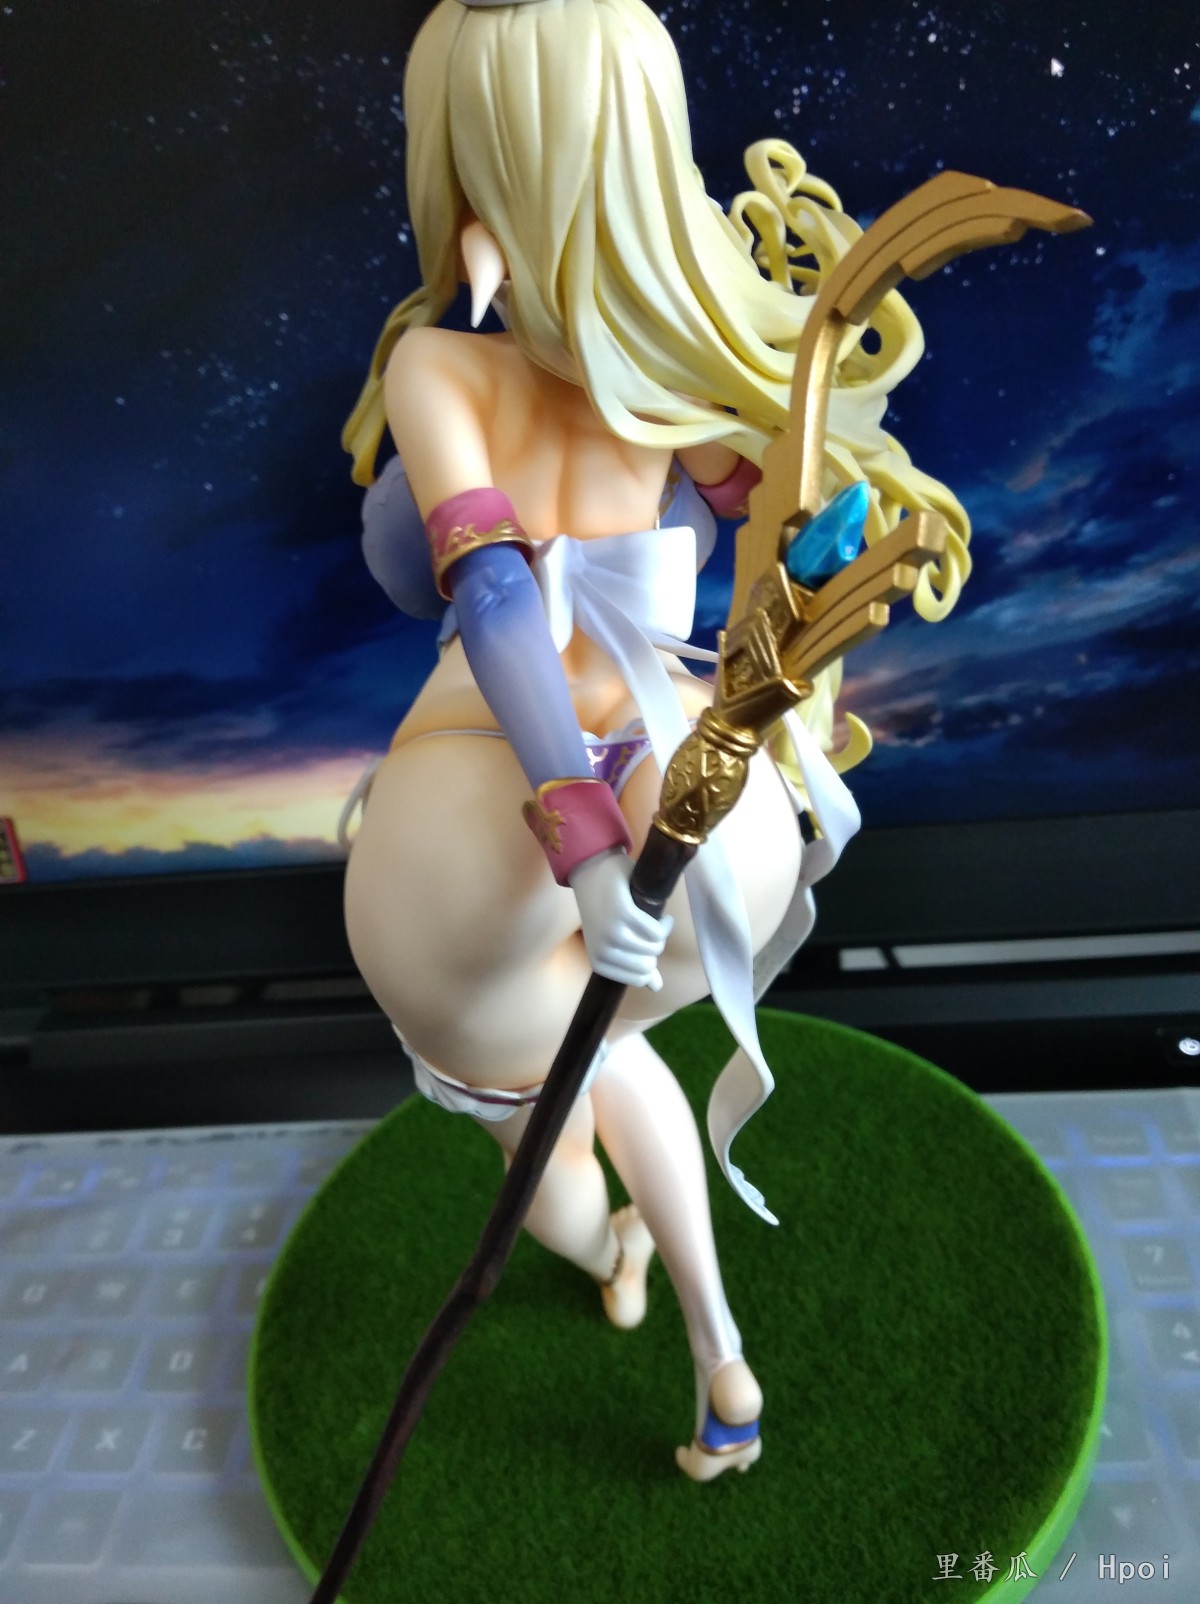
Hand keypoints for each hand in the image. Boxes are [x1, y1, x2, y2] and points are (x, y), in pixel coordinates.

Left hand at [568, 849, 673, 989]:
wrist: (591, 872)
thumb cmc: (604, 907)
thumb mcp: (616, 941)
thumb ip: (635, 964)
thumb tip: (656, 987)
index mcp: (599, 962)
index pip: (639, 978)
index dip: (651, 962)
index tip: (648, 945)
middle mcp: (603, 951)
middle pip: (649, 964)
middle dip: (657, 948)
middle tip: (654, 931)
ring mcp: (612, 933)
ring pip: (655, 948)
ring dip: (663, 934)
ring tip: (659, 922)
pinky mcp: (623, 915)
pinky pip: (657, 932)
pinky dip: (666, 925)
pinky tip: (665, 916)